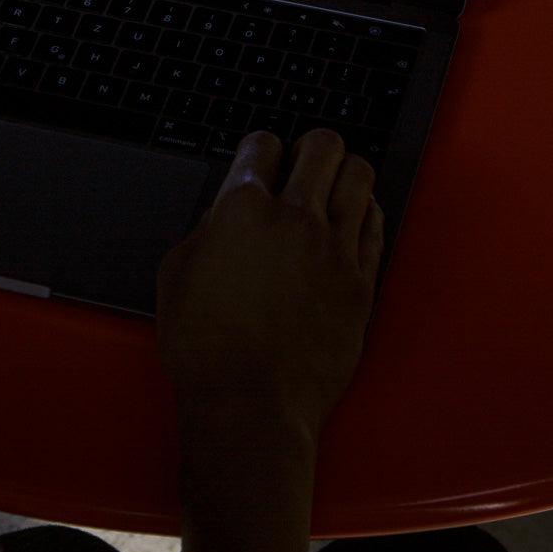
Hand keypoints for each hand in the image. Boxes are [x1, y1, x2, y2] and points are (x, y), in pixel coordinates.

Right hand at [156, 128, 382, 442]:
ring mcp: (335, 249)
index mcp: (242, 209)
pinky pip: (376, 224)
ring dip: (343, 173)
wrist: (250, 407)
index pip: (262, 144)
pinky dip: (365, 212)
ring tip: (331, 187)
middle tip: (301, 163)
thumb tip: (225, 212)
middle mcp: (294, 219)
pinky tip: (352, 220)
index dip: (260, 150)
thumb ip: (206, 227)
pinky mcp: (362, 281)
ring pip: (360, 176)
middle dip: (309, 147)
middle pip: (322, 145)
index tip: (261, 162)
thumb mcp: (176, 273)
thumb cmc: (206, 349)